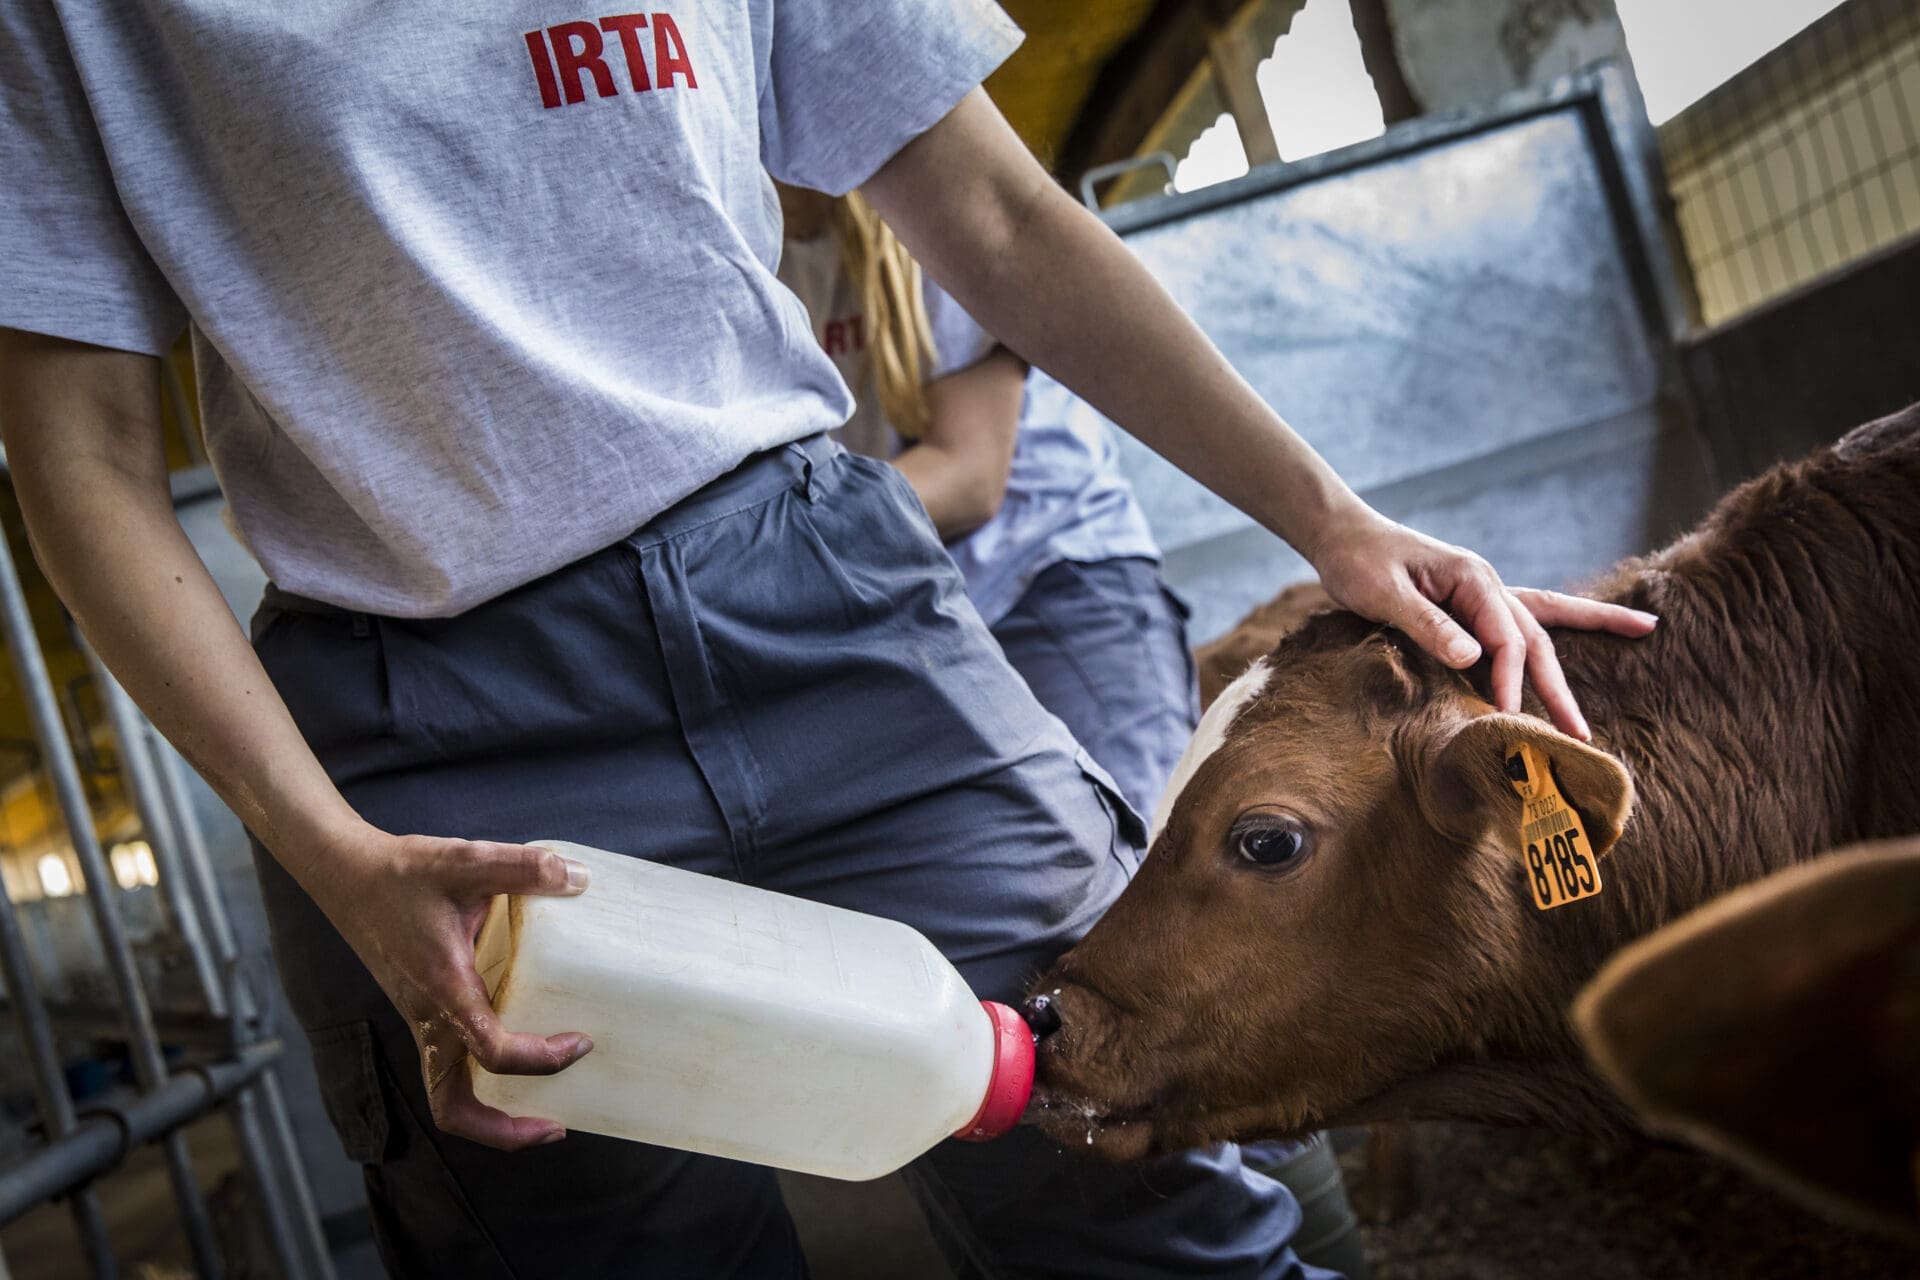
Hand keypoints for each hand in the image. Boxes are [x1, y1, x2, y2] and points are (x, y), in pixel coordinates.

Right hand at [306, 826, 593, 1149]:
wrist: (348, 875)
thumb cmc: (401, 873)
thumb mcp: (466, 860)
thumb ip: (524, 868)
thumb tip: (578, 877)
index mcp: (443, 988)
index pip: (491, 1050)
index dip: (540, 1060)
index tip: (580, 1043)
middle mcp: (429, 1016)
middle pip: (453, 1107)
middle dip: (503, 1132)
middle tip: (555, 1127)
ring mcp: (422, 1019)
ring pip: (447, 1093)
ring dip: (491, 1116)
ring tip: (543, 1110)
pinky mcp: (423, 1010)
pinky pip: (450, 1063)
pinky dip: (483, 1076)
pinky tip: (521, 1047)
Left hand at [1305, 504, 1656, 739]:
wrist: (1342, 536)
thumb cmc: (1358, 562)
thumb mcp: (1384, 594)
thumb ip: (1427, 625)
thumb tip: (1473, 658)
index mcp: (1473, 579)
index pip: (1507, 639)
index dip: (1511, 681)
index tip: (1509, 718)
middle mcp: (1487, 584)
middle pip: (1536, 639)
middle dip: (1560, 687)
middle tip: (1583, 735)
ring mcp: (1483, 595)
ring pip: (1543, 625)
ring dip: (1582, 643)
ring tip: (1644, 632)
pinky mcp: (1471, 607)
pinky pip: (1521, 624)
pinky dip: (1554, 632)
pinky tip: (1581, 642)